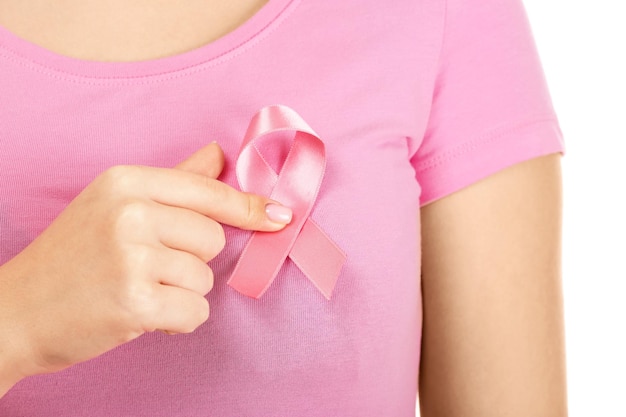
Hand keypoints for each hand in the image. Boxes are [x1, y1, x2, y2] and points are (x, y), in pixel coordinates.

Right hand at [0, 143, 290, 386]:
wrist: (14, 311)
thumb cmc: (72, 258)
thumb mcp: (114, 204)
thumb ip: (174, 180)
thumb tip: (219, 154)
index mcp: (126, 182)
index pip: (208, 191)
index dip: (248, 206)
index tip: (280, 216)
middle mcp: (129, 212)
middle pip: (213, 238)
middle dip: (192, 260)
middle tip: (149, 268)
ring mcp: (131, 257)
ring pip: (206, 279)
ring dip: (182, 292)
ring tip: (139, 289)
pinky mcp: (135, 302)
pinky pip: (195, 311)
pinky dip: (178, 320)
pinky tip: (142, 314)